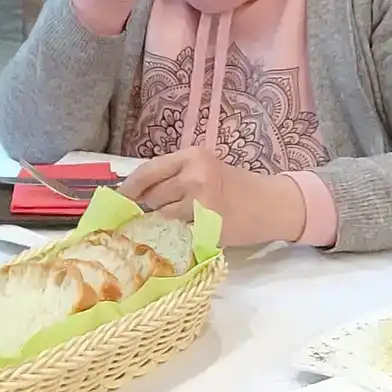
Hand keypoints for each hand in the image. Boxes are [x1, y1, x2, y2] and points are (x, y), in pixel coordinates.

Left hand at [118, 145, 306, 246]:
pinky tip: (191, 231)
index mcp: (192, 157)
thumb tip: (136, 193)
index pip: (148, 172)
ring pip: (163, 217)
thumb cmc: (236, 186)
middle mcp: (195, 176)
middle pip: (152, 196)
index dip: (130, 187)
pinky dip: (180, 234)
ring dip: (165, 222)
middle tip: (162, 210)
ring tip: (183, 218)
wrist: (272, 204)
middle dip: (151, 206)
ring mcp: (202, 203)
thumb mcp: (205, 169)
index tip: (119, 197)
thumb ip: (174, 176)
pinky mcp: (208, 227)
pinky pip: (180, 233)